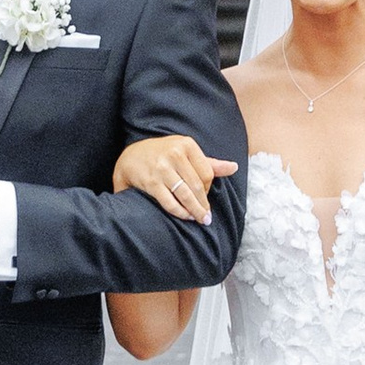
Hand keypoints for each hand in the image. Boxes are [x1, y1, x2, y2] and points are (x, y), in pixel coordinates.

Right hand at [111, 132, 235, 224]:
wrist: (130, 157)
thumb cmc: (163, 155)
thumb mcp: (185, 152)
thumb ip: (209, 162)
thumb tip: (234, 167)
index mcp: (186, 145)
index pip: (207, 173)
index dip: (209, 189)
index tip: (206, 197)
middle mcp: (175, 154)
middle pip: (197, 185)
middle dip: (203, 204)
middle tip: (207, 217)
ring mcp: (162, 168)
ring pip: (185, 194)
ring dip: (194, 210)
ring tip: (200, 219)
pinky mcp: (151, 181)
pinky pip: (169, 201)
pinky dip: (180, 211)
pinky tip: (185, 216)